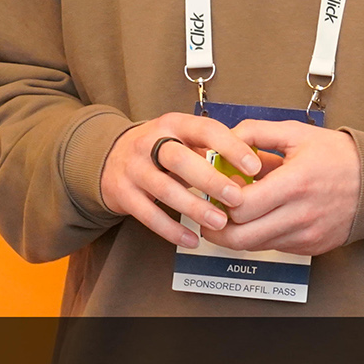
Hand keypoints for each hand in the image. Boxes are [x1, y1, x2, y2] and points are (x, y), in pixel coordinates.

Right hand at [101, 113, 263, 249]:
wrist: (110, 157)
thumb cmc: (160, 149)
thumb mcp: (184, 138)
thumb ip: (212, 150)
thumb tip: (251, 170)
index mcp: (173, 124)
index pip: (205, 129)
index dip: (231, 147)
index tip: (253, 165)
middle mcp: (150, 143)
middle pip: (180, 159)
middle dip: (210, 179)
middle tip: (237, 198)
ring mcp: (133, 169)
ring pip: (164, 189)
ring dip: (194, 208)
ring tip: (219, 222)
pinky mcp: (123, 194)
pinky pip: (148, 215)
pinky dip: (171, 230)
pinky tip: (192, 239)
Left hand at [204, 121, 360, 256]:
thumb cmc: (340, 156)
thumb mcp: (297, 133)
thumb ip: (257, 132)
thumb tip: (226, 139)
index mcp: (295, 183)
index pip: (241, 206)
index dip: (221, 199)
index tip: (217, 188)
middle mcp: (300, 215)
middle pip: (240, 237)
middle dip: (218, 225)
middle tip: (212, 211)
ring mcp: (305, 235)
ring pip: (253, 247)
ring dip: (237, 233)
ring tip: (236, 213)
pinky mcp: (311, 247)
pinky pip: (274, 247)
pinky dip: (261, 235)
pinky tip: (263, 217)